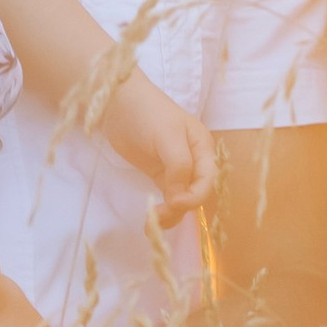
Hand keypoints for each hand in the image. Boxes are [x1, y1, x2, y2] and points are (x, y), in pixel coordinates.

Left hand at [105, 70, 219, 221]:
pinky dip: (163, 212)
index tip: (174, 203)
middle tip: (157, 216)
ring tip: (151, 224)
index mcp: (203, 148)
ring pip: (182, 200)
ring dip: (171, 215)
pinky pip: (168, 198)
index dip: (195, 196)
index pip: (208, 181)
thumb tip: (179, 199)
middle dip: (181, 208)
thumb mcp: (167, 136)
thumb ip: (178, 166)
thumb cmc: (147, 113)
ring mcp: (177, 169)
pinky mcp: (160, 175)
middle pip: (196, 194)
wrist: (118, 103)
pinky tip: (151, 221)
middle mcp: (195, 161)